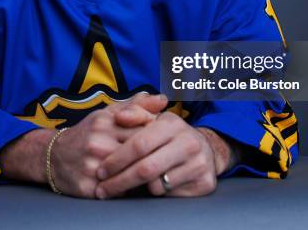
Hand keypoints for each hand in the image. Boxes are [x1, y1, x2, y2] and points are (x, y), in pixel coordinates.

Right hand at [50, 93, 167, 197]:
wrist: (53, 157)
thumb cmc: (88, 133)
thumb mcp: (108, 113)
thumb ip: (137, 105)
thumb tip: (163, 99)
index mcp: (105, 122)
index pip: (144, 129)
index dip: (157, 137)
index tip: (161, 141)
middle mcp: (98, 143)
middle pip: (139, 153)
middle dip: (154, 157)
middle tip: (163, 160)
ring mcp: (92, 166)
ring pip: (131, 174)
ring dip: (145, 176)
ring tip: (153, 174)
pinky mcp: (88, 188)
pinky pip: (119, 192)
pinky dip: (129, 191)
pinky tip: (134, 187)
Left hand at [95, 112, 228, 197]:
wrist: (206, 150)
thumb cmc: (170, 135)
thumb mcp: (153, 119)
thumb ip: (133, 113)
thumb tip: (119, 116)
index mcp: (172, 123)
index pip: (139, 144)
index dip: (117, 159)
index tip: (101, 171)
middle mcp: (189, 142)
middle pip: (146, 169)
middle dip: (120, 181)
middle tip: (103, 189)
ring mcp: (199, 164)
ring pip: (157, 186)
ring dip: (139, 188)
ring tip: (131, 183)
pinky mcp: (205, 184)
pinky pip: (170, 196)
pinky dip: (158, 193)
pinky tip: (153, 186)